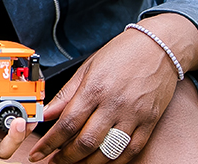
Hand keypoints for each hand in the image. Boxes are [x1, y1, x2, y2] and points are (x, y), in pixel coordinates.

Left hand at [28, 30, 181, 163]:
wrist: (159, 46)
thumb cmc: (122, 53)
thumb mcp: (87, 68)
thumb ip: (66, 94)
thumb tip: (46, 113)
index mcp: (94, 89)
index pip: (67, 123)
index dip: (50, 143)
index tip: (39, 153)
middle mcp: (114, 104)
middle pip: (86, 142)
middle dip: (66, 158)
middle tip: (54, 162)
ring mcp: (134, 115)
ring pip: (108, 150)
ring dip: (88, 163)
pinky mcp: (150, 122)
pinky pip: (132, 149)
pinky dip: (116, 161)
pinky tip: (102, 161)